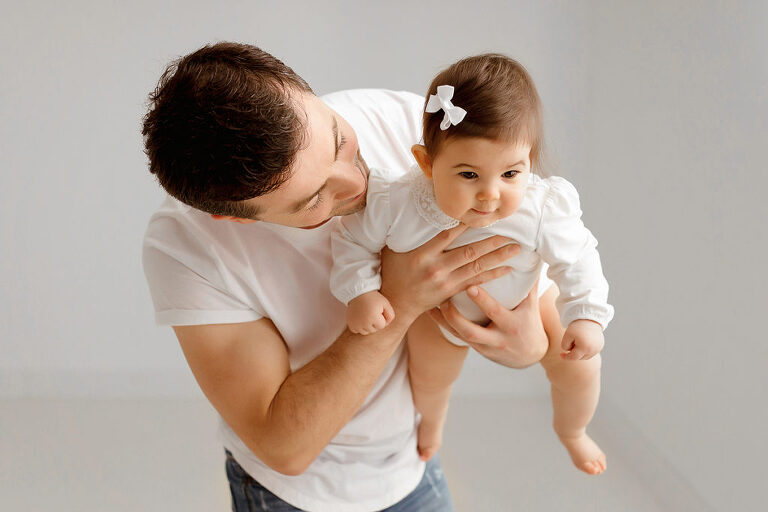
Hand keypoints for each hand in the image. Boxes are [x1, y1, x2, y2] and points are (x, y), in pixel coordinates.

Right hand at [347, 291, 394, 334]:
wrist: (358, 292)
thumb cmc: (373, 298)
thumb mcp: (385, 304)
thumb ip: (391, 315)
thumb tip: (386, 325)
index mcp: (373, 317)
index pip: (382, 326)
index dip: (382, 318)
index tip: (378, 311)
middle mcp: (363, 323)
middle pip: (373, 330)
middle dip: (375, 323)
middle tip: (372, 311)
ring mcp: (355, 324)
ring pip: (365, 332)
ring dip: (367, 326)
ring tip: (367, 315)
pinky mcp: (350, 324)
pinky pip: (357, 331)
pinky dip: (359, 326)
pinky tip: (360, 318)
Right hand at [380, 224, 519, 320]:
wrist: (396, 305)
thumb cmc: (394, 273)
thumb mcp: (394, 250)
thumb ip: (408, 233)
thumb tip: (415, 210)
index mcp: (422, 255)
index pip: (447, 236)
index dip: (465, 225)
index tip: (482, 215)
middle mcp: (436, 269)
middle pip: (469, 252)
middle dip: (492, 242)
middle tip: (511, 233)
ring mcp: (445, 282)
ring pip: (476, 267)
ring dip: (498, 258)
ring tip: (515, 249)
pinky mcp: (451, 292)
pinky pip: (476, 282)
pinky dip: (493, 275)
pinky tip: (507, 269)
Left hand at [429, 280, 548, 368]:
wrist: (529, 356)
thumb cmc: (530, 324)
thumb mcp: (532, 306)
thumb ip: (528, 283)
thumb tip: (532, 256)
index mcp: (512, 326)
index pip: (495, 313)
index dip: (482, 301)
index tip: (470, 286)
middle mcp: (496, 339)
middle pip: (472, 332)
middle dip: (456, 317)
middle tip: (444, 300)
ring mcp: (484, 347)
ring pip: (459, 336)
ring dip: (444, 321)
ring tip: (432, 304)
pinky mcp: (475, 349)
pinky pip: (455, 337)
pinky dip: (442, 324)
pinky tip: (430, 312)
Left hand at [560, 319, 603, 359]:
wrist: (590, 318)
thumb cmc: (577, 327)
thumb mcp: (567, 335)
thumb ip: (565, 346)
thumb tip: (569, 352)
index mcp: (585, 347)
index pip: (573, 357)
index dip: (566, 357)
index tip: (560, 354)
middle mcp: (593, 350)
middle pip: (580, 357)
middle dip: (574, 352)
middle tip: (572, 341)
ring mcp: (598, 348)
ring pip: (586, 356)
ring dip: (580, 352)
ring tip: (579, 340)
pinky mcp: (600, 346)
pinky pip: (591, 352)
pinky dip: (586, 349)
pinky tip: (584, 341)